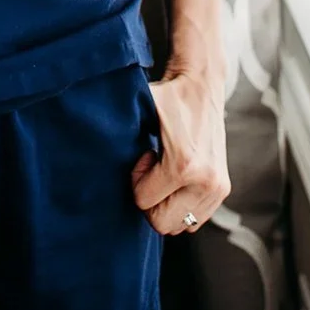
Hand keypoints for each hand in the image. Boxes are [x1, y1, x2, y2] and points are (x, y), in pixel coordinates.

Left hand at [130, 69, 229, 235]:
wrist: (201, 84)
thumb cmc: (167, 98)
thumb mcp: (139, 109)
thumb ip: (118, 130)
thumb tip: (86, 143)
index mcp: (183, 165)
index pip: (143, 202)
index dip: (136, 179)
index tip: (145, 155)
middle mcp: (205, 181)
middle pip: (162, 223)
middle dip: (150, 199)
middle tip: (152, 169)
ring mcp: (217, 188)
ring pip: (180, 225)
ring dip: (167, 203)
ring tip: (166, 173)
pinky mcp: (223, 189)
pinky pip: (196, 220)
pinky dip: (182, 205)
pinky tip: (179, 178)